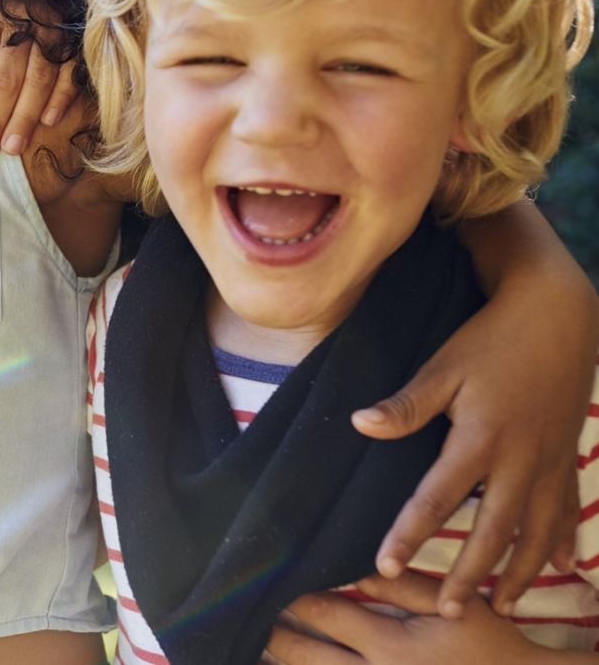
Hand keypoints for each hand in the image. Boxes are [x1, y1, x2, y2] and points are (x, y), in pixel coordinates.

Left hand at [0, 0, 78, 158]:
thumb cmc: (5, 14)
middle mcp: (22, 24)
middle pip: (6, 79)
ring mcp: (54, 32)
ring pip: (37, 81)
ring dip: (24, 117)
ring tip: (12, 147)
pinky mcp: (79, 40)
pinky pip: (70, 73)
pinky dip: (60, 98)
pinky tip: (48, 122)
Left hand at [267, 572, 569, 663]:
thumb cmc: (491, 648)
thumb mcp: (453, 607)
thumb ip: (403, 584)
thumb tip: (360, 565)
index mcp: (389, 646)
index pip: (324, 615)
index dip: (293, 598)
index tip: (268, 581)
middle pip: (305, 657)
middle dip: (273, 637)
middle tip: (242, 619)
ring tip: (252, 652)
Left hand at [351, 215, 596, 617]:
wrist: (559, 316)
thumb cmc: (492, 340)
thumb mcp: (443, 367)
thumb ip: (406, 404)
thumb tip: (360, 423)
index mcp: (479, 439)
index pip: (436, 498)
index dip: (409, 533)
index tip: (385, 564)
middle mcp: (519, 460)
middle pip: (492, 531)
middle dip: (469, 575)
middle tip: (446, 611)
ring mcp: (549, 463)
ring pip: (536, 532)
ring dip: (519, 572)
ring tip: (501, 606)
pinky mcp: (567, 456)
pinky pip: (567, 509)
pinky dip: (564, 540)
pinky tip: (562, 567)